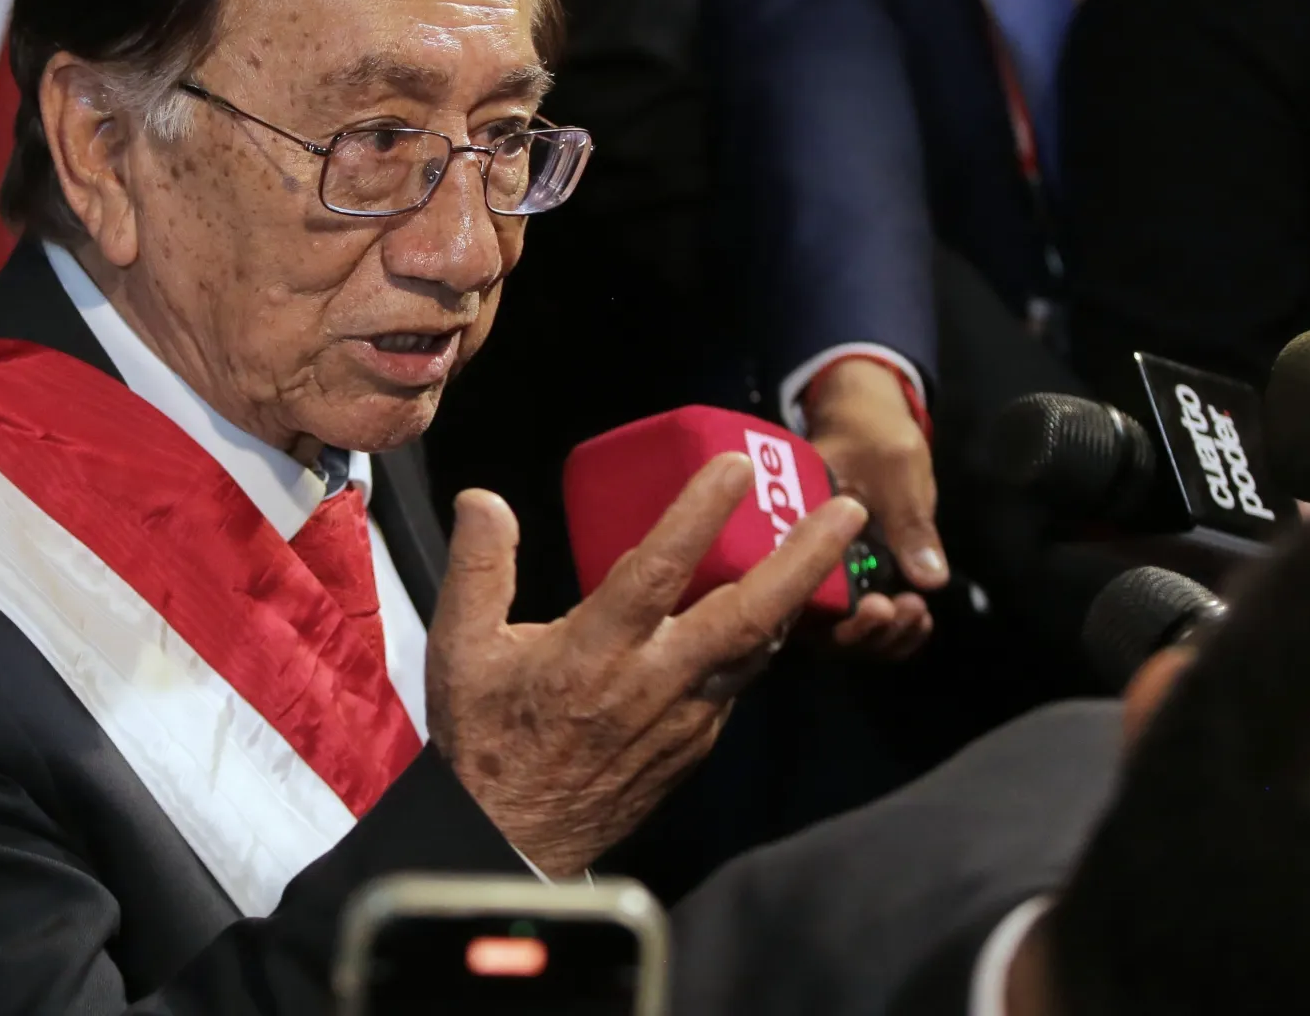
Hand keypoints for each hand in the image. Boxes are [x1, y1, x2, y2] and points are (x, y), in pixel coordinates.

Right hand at [426, 453, 866, 876]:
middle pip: (748, 615)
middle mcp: (653, 684)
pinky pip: (739, 680)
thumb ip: (478, 568)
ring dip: (799, 595)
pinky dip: (763, 638)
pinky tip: (773, 606)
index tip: (736, 467)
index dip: (699, 516)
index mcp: (594, 653)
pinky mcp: (696, 744)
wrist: (512, 841)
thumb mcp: (460, 650)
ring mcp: (685, 719)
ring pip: (758, 649)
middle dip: (804, 560)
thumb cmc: (486, 740)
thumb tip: (484, 499)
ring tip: (832, 546)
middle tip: (850, 511)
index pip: (657, 572)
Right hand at [806, 357, 942, 660]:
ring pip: (838, 631)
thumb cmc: (871, 432)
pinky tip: (918, 622)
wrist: (864, 415)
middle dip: (866, 633)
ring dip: (881, 638)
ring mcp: (819, 572)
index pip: (799, 592)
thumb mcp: (897, 467)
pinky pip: (858, 621)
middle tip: (909, 611)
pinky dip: (889, 633)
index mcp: (790, 529)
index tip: (880, 607)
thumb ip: (908, 521)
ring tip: (919, 616)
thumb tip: (929, 579)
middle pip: (816, 626)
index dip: (838, 616)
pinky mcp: (845, 577)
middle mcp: (795, 559)